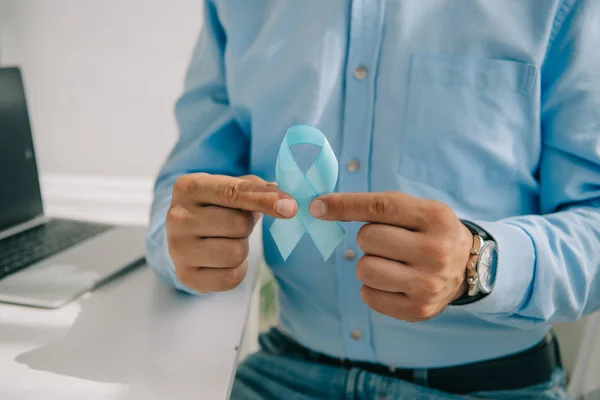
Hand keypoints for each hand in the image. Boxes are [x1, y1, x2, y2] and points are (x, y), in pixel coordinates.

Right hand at [166, 173, 296, 292]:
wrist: (184, 235)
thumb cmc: (215, 206)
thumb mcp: (229, 187)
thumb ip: (256, 188)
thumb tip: (283, 201)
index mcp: (188, 187)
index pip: (233, 192)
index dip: (265, 200)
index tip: (291, 207)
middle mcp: (177, 217)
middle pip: (239, 224)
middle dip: (247, 225)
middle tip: (237, 224)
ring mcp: (178, 249)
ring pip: (236, 252)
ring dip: (242, 247)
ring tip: (227, 240)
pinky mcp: (186, 276)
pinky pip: (231, 278)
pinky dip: (237, 269)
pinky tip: (223, 260)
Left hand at [310, 191, 471, 321]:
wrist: (468, 267)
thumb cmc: (429, 232)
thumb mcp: (415, 209)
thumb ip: (375, 205)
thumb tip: (321, 207)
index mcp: (435, 217)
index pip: (380, 208)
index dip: (344, 205)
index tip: (316, 206)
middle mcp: (435, 251)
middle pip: (366, 239)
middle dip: (368, 238)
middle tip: (389, 243)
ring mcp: (428, 284)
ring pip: (364, 269)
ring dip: (368, 263)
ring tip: (391, 263)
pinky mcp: (418, 310)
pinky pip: (368, 295)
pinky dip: (372, 287)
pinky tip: (393, 281)